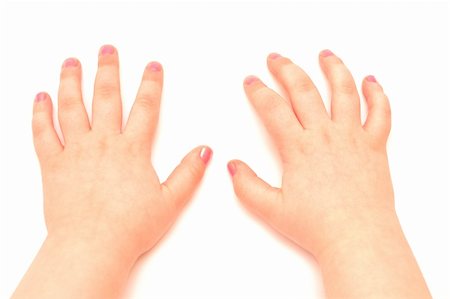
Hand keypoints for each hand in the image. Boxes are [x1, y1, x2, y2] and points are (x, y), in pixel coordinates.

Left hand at [13, 45, 211, 298]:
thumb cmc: (129, 228)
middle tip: (107, 50)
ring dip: (71, 81)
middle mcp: (103, 144)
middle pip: (106, 98)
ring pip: (72, 108)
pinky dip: (40, 113)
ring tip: (72, 62)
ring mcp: (75, 152)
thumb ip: (189, 173)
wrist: (92, 247)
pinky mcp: (52, 165)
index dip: (151, 84)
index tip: (153, 66)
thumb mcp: (170, 201)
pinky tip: (40, 97)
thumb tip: (205, 150)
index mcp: (131, 151)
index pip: (145, 108)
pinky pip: (43, 134)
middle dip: (108, 70)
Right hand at [229, 50, 392, 255]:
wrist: (358, 238)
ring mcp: (352, 137)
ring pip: (343, 91)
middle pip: (304, 90)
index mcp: (299, 147)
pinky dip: (377, 94)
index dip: (258, 91)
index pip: (273, 108)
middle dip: (286, 69)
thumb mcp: (272, 209)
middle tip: (276, 59)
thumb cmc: (318, 226)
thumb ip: (247, 186)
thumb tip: (233, 166)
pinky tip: (370, 81)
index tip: (251, 81)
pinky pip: (380, 113)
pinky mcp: (374, 146)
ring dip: (333, 68)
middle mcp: (325, 135)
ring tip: (324, 54)